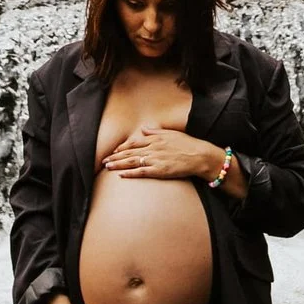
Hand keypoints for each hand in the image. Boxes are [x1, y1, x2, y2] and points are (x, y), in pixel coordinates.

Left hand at [102, 123, 223, 181]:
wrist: (200, 156)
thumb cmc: (188, 145)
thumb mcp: (171, 133)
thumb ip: (156, 131)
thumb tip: (144, 128)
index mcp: (155, 139)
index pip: (134, 142)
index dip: (122, 147)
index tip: (114, 151)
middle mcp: (153, 148)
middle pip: (129, 152)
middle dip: (115, 156)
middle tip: (104, 160)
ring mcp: (155, 159)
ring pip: (132, 162)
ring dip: (118, 164)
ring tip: (107, 167)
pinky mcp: (159, 170)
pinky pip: (141, 172)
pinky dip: (130, 173)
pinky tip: (121, 175)